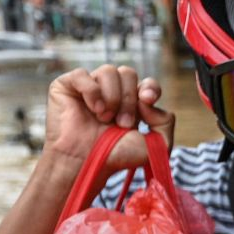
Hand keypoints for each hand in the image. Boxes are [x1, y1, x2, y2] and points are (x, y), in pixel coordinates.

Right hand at [42, 65, 173, 188]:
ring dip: (112, 97)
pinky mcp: (67, 86)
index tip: (147, 100)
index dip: (150, 87)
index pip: (147, 82)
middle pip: (128, 73)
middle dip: (129, 99)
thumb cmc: (117, 156)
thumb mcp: (155, 145)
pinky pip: (82, 74)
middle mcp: (111, 92)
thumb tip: (148, 100)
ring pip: (108, 70)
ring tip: (105, 119)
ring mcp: (89, 87)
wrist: (88, 163)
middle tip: (122, 123)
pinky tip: (93, 109)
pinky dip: (92, 91)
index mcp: (132, 102)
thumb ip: (166, 121)